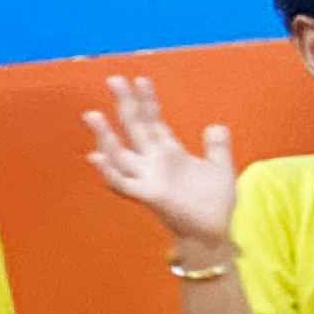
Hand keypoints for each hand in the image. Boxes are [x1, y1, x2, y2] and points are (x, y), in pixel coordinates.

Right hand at [84, 73, 241, 259]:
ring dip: (105, 135)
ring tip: (93, 115)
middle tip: (113, 79)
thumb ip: (217, 147)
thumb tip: (215, 125)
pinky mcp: (148, 196)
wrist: (213, 234)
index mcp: (170, 153)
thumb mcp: (221, 168)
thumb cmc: (215, 205)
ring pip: (120, 153)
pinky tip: (97, 157)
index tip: (140, 79)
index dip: (148, 101)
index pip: (154, 121)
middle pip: (135, 128)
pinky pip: (123, 184)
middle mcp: (154, 163)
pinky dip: (109, 172)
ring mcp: (148, 179)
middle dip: (125, 103)